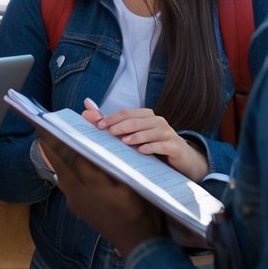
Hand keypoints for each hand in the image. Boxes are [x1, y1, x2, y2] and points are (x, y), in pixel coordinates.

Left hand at [38, 131, 164, 257]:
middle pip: (60, 163)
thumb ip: (115, 161)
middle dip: (50, 144)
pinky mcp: (76, 208)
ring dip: (54, 157)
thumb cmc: (141, 209)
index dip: (64, 138)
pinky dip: (62, 169)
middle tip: (41, 126)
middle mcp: (80, 193)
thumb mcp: (133, 183)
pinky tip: (63, 161)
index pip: (74, 155)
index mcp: (95, 184)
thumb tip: (101, 139)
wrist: (138, 242)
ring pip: (60, 174)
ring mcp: (76, 202)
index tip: (55, 123)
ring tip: (47, 139)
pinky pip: (64, 184)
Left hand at [82, 104, 208, 181]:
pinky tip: (141, 151)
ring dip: (136, 136)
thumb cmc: (153, 145)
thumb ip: (110, 123)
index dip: (112, 118)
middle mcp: (158, 121)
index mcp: (147, 116)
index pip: (127, 113)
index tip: (99, 126)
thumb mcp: (133, 135)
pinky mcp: (175, 146)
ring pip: (150, 131)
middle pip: (137, 120)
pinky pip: (162, 145)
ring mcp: (168, 133)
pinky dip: (151, 147)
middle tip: (108, 133)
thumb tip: (85, 110)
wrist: (182, 159)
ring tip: (124, 141)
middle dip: (121, 126)